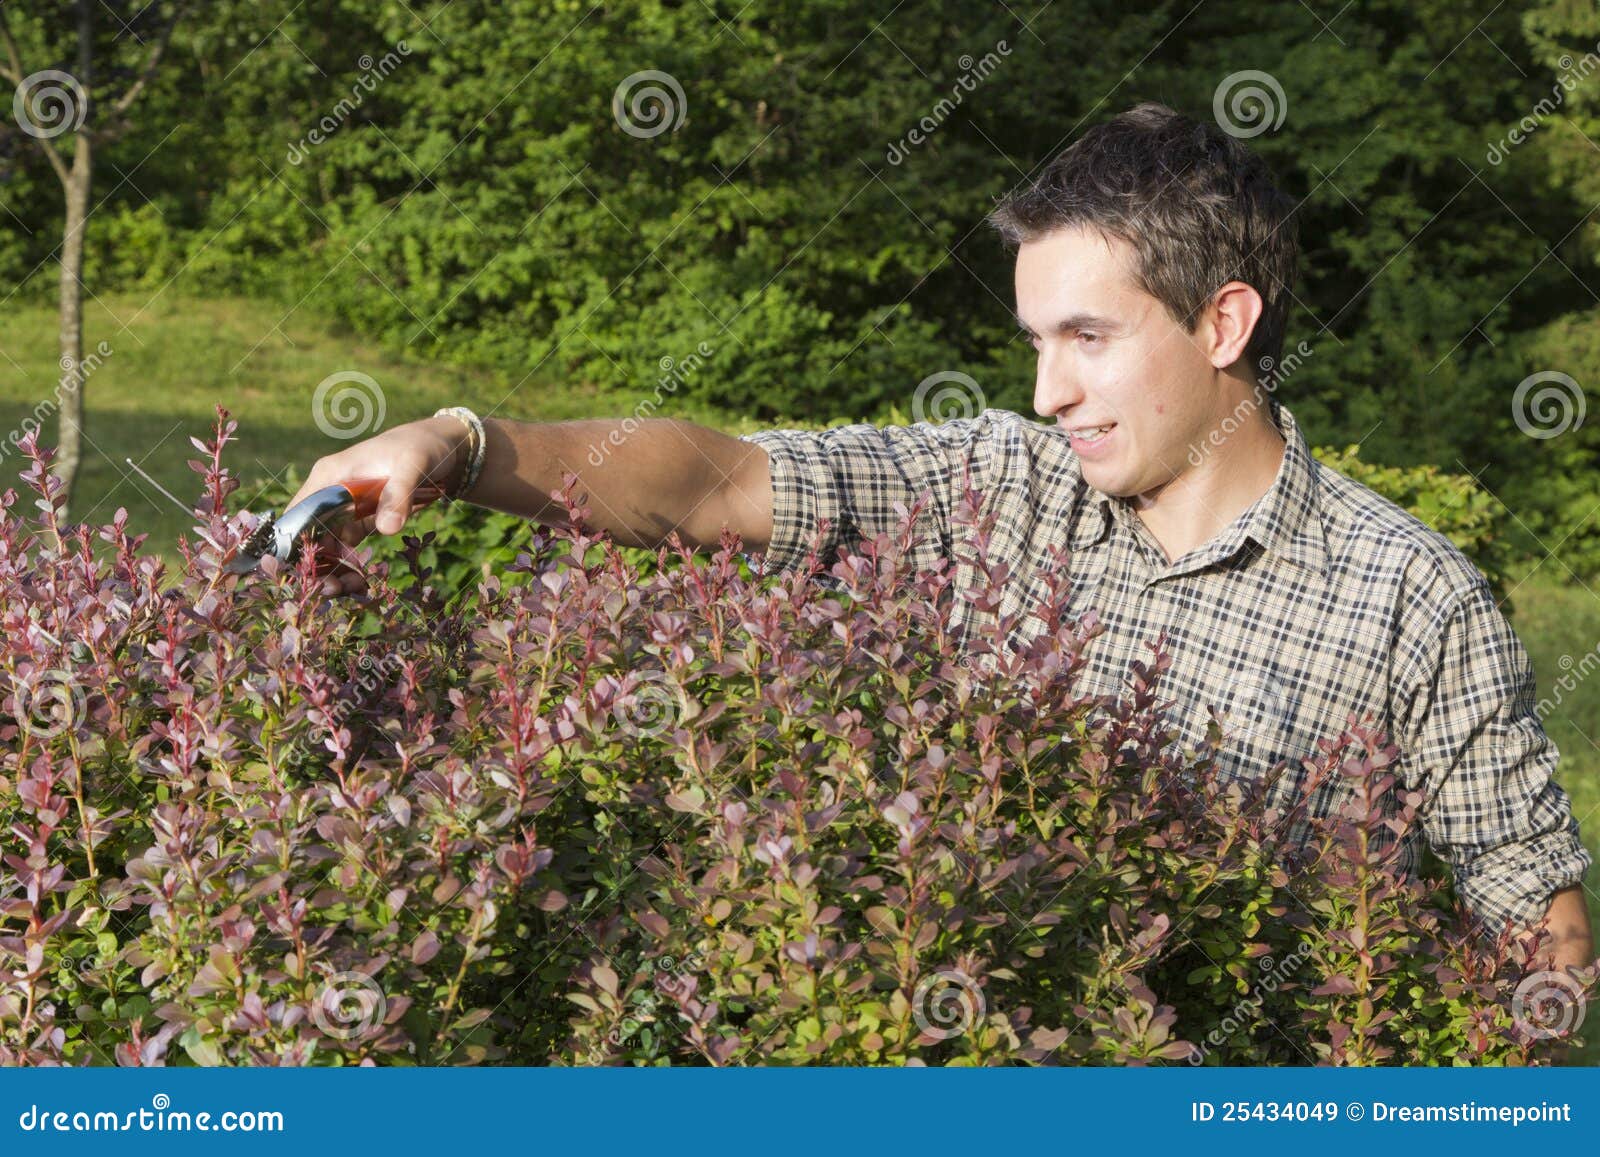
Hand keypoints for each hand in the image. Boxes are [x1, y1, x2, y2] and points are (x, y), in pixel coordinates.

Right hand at [285, 416, 469, 595]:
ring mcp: (344, 506)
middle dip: (318, 565)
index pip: (298, 513)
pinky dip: (350, 565)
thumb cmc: (422, 447)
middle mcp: (330, 491)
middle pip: (310, 534)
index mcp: (330, 474)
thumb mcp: (413, 465)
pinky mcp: (361, 517)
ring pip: (327, 544)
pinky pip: (347, 546)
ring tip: (352, 590)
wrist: (443, 447)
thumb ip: (398, 495)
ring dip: (334, 569)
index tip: (310, 574)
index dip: (297, 544)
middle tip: (335, 591)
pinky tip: (360, 584)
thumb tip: (387, 530)